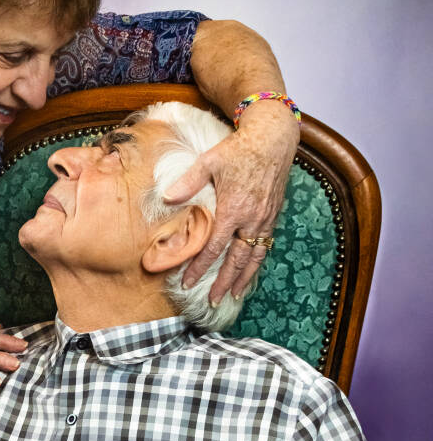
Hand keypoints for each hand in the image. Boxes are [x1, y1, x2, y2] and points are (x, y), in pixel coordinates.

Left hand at [162, 101, 299, 302]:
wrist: (273, 140)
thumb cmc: (239, 150)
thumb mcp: (209, 161)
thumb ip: (188, 182)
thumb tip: (166, 197)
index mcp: (233, 209)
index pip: (214, 247)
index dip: (200, 267)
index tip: (188, 283)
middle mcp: (251, 220)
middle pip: (236, 260)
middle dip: (224, 282)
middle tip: (212, 300)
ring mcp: (265, 220)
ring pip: (254, 257)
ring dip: (244, 279)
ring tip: (235, 295)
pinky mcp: (273, 217)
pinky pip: (265, 247)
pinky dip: (257, 263)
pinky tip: (250, 272)